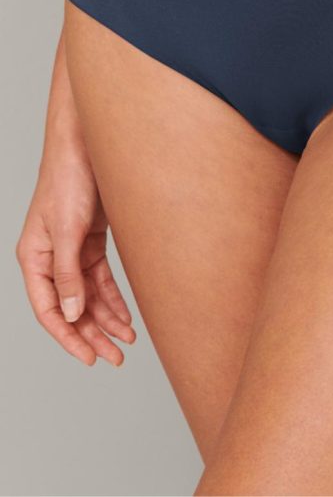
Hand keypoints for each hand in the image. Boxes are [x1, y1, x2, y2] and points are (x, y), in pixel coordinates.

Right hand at [16, 146, 135, 364]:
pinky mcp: (91, 241)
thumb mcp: (67, 230)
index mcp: (35, 258)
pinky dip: (114, 298)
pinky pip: (101, 279)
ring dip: (107, 320)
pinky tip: (127, 317)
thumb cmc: (69, 178)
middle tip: (115, 358)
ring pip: (88, 296)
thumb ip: (69, 273)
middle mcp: (51, 258)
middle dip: (92, 335)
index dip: (68, 337)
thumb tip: (72, 314)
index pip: (49, 310)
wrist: (88, 144)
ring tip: (127, 342)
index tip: (89, 358)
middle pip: (71, 308)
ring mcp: (72, 250)